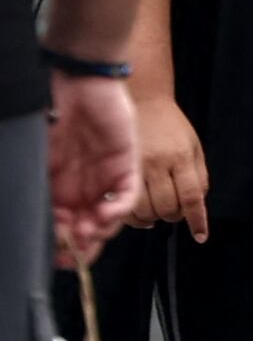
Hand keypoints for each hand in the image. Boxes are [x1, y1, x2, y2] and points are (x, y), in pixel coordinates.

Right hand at [47, 79, 140, 263]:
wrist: (77, 81)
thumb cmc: (51, 112)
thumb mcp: (38, 158)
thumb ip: (42, 189)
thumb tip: (43, 219)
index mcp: (58, 186)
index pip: (64, 226)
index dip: (63, 245)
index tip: (59, 258)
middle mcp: (82, 185)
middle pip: (87, 228)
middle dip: (82, 245)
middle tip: (75, 254)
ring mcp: (104, 176)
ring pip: (108, 217)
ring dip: (99, 232)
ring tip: (87, 235)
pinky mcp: (126, 164)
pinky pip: (126, 195)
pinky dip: (118, 210)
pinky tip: (105, 215)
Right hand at [135, 93, 206, 242]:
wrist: (141, 101)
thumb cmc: (170, 126)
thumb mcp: (193, 146)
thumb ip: (198, 176)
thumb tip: (196, 206)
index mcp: (181, 157)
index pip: (193, 197)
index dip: (197, 221)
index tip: (200, 236)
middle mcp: (158, 163)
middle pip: (168, 208)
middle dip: (173, 216)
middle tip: (172, 211)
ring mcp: (134, 166)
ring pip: (144, 210)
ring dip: (152, 218)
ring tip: (154, 210)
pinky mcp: (115, 169)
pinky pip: (123, 203)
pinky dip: (132, 215)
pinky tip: (138, 211)